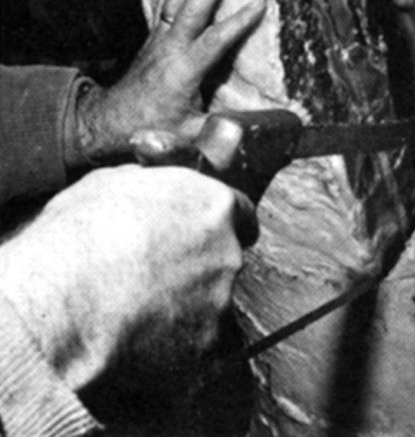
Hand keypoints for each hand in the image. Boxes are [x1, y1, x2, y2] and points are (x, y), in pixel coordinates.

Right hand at [0, 165, 257, 392]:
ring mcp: (220, 301)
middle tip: (154, 276)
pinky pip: (193, 345)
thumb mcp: (109, 184)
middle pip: (224, 260)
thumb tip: (145, 184)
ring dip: (184, 307)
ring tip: (134, 311)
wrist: (60, 304)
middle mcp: (228, 251)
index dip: (218, 224)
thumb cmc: (79, 238)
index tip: (200, 235)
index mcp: (213, 206)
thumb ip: (147, 184)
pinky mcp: (205, 345)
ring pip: (210, 304)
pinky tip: (134, 340)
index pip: (239, 213)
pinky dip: (171, 345)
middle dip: (197, 267)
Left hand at [74, 0, 264, 162]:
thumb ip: (219, 130)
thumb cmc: (152, 127)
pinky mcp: (154, 36)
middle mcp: (169, 48)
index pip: (213, 41)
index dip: (236, 22)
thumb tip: (253, 127)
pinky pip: (166, 1)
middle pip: (191, 8)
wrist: (112, 120)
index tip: (259, 3)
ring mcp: (159, 39)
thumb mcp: (188, 135)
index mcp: (182, 71)